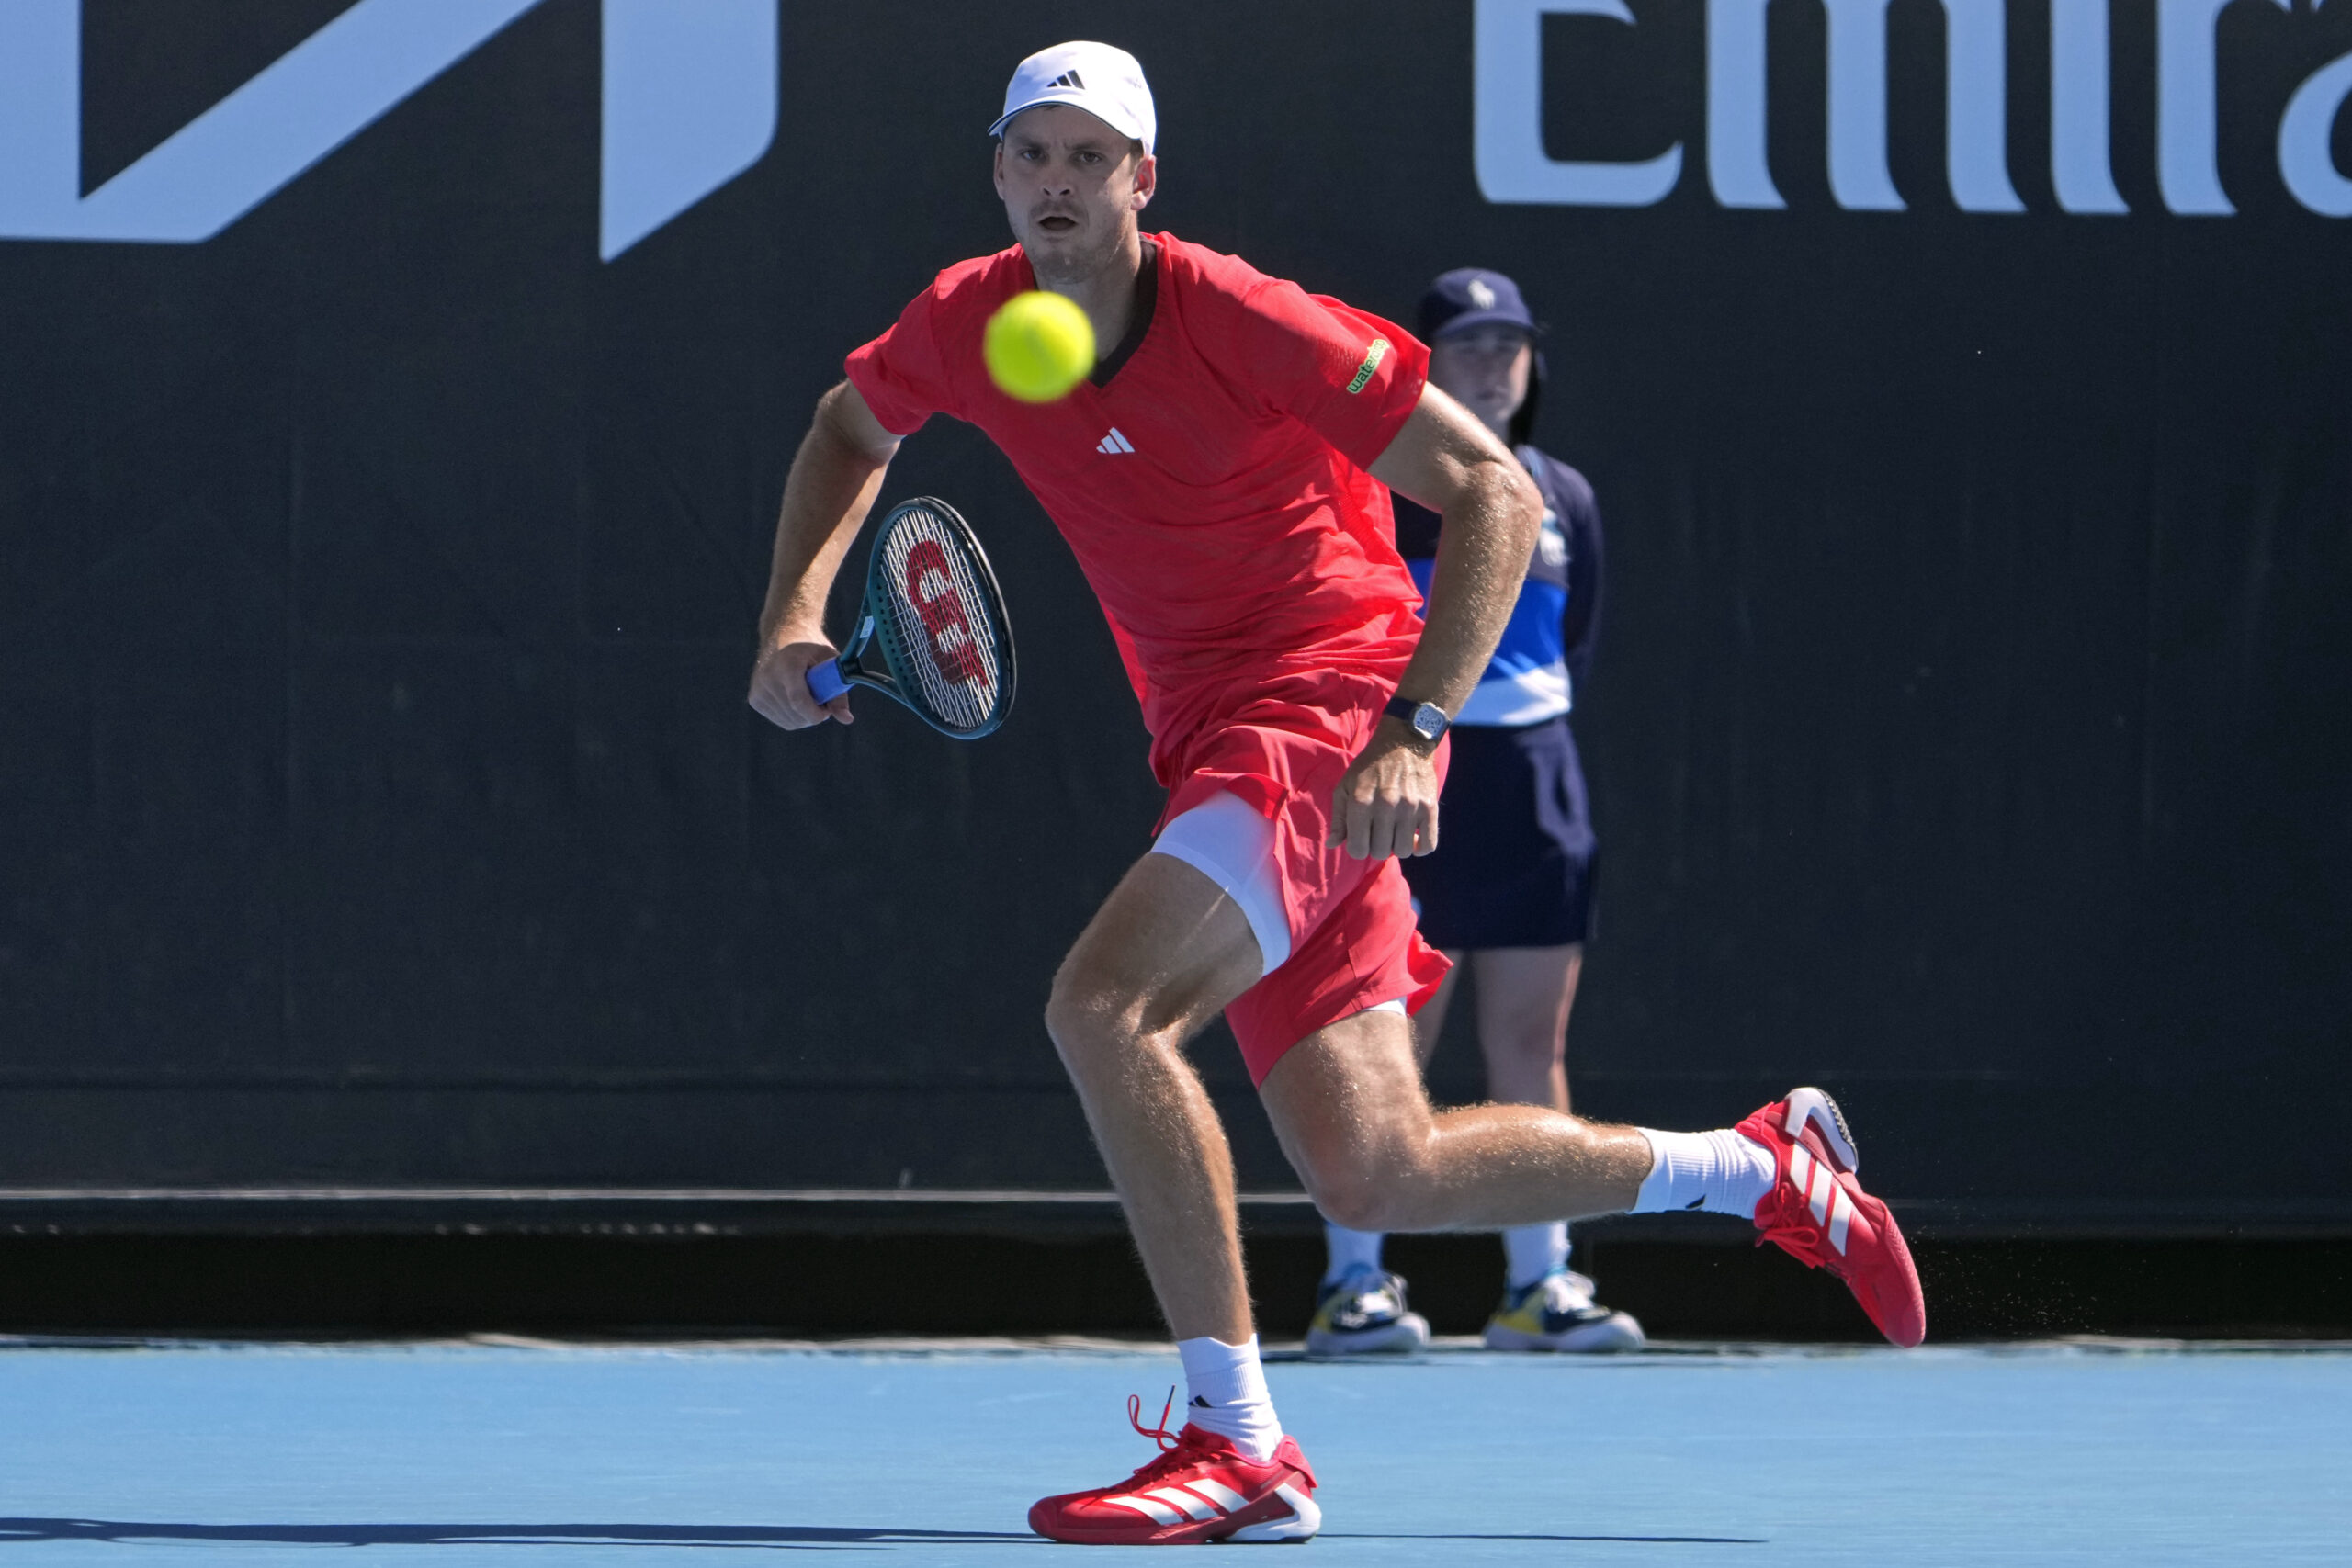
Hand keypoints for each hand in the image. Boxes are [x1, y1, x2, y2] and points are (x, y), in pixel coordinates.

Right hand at [748, 634, 852, 729]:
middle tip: (822, 697)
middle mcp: (768, 678)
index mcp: (787, 666)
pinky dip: (794, 715)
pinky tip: (796, 698)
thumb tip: (847, 720)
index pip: (798, 700)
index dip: (816, 713)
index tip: (827, 712)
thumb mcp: (830, 661)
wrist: (782, 634)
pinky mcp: (754, 700)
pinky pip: (782, 720)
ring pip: (790, 722)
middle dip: (815, 713)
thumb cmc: (810, 647)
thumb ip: (838, 691)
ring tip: (809, 694)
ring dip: (805, 715)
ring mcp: (758, 690)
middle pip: (797, 714)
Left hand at [1327, 722, 1438, 859]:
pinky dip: (1420, 847)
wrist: (1403, 743)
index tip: (1362, 836)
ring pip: (1403, 850)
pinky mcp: (1430, 807)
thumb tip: (1332, 845)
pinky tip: (1413, 837)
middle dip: (1377, 846)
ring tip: (1395, 831)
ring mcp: (1410, 807)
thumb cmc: (1369, 768)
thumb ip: (1339, 818)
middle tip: (1378, 832)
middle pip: (1380, 852)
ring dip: (1397, 845)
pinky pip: (1428, 844)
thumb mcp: (1345, 787)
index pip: (1357, 849)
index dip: (1357, 847)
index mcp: (1360, 801)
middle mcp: (1386, 805)